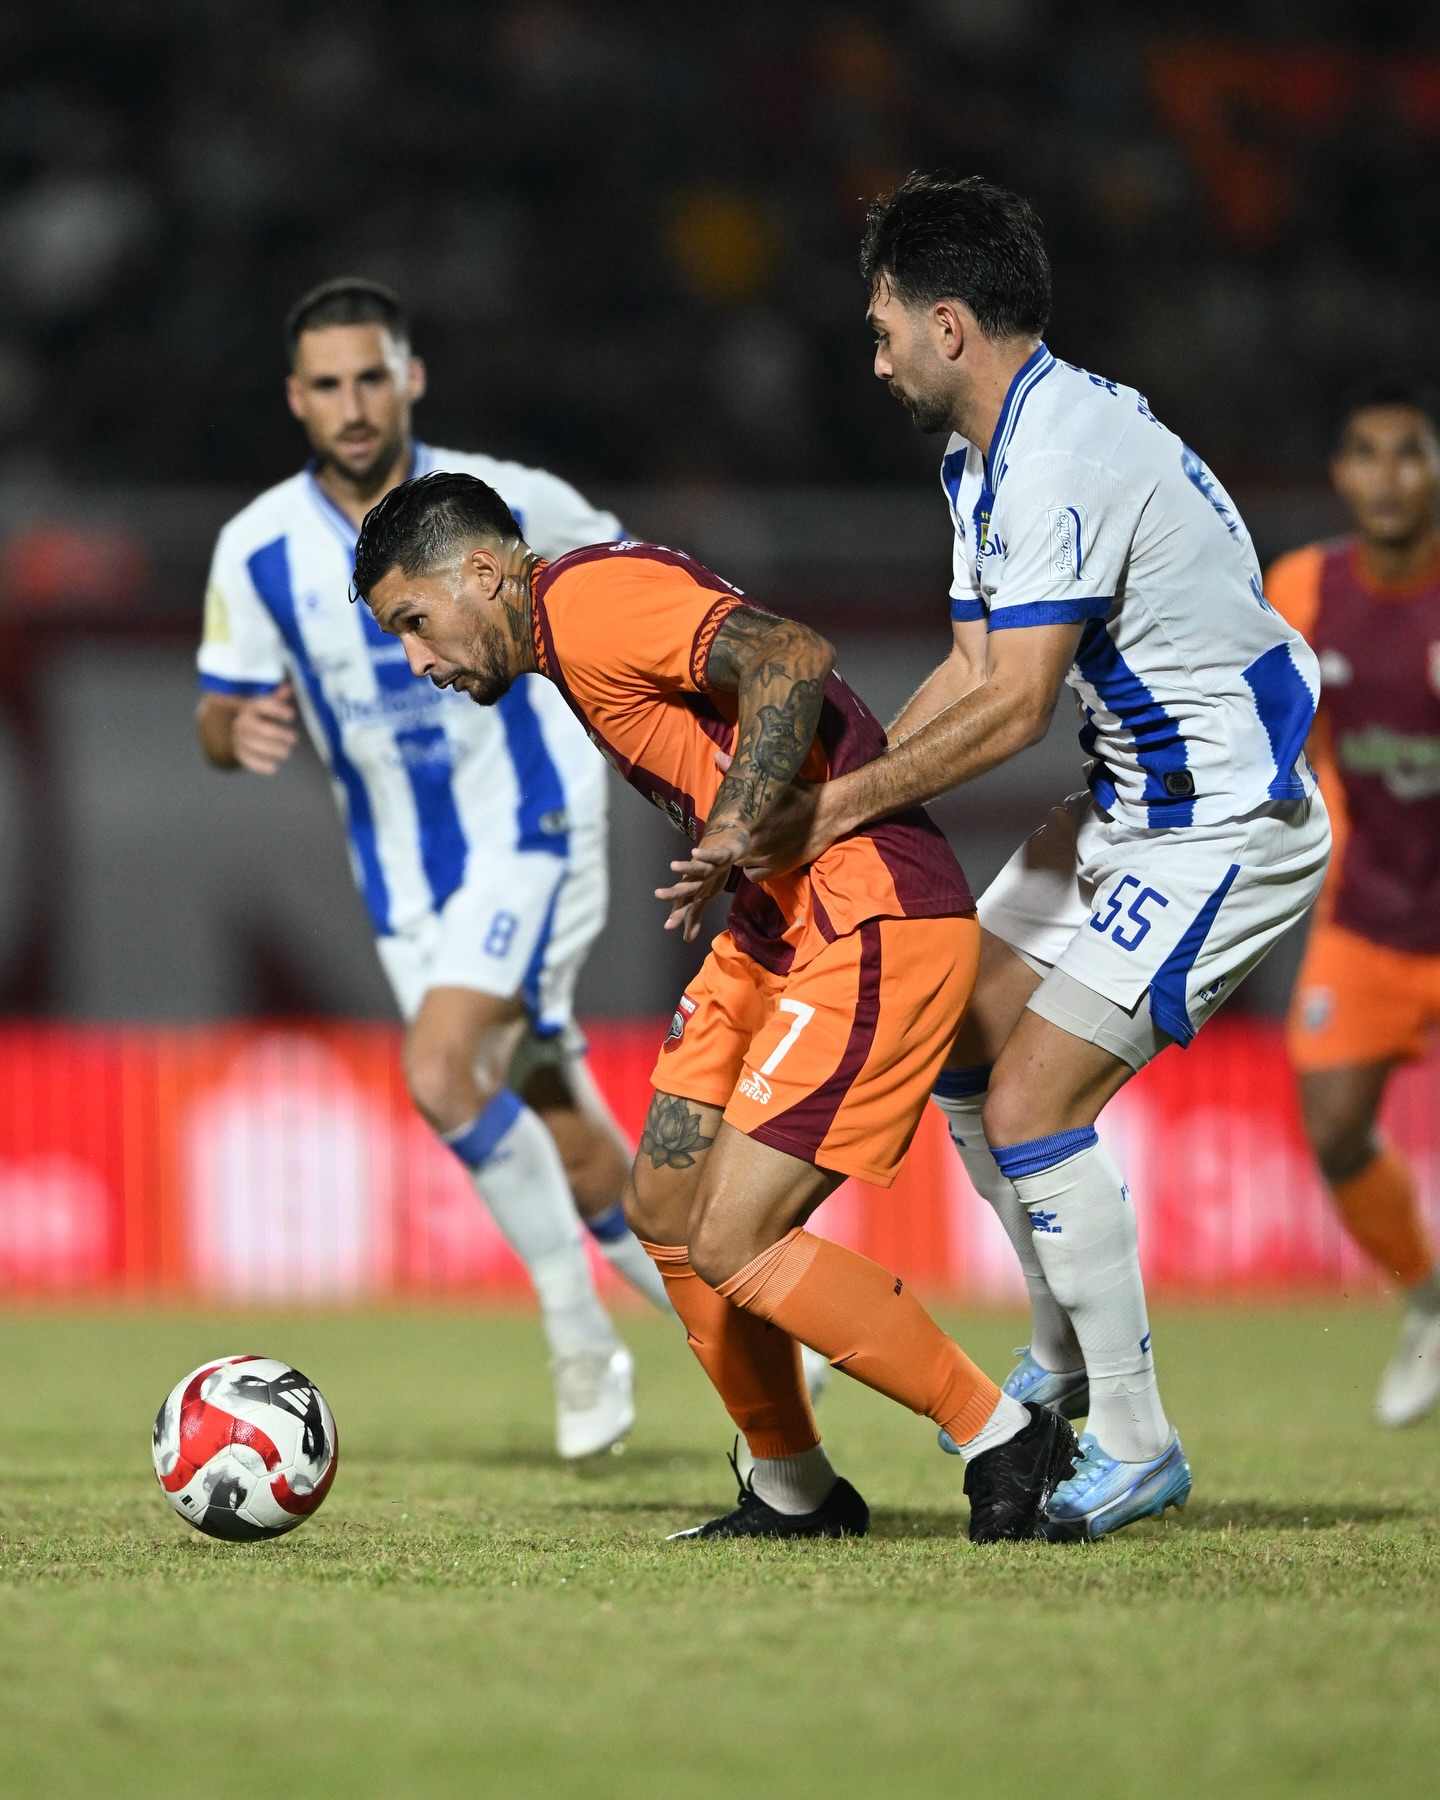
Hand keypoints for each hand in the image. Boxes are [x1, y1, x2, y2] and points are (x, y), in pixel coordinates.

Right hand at [232, 682, 298, 773]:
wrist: (237, 729)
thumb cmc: (259, 716)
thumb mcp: (266, 704)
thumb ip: (278, 698)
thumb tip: (288, 688)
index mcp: (251, 707)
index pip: (263, 706)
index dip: (277, 710)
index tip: (292, 715)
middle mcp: (243, 721)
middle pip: (258, 728)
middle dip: (277, 733)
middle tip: (294, 738)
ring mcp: (239, 737)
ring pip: (252, 744)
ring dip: (270, 749)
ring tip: (286, 753)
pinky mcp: (239, 751)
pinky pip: (246, 758)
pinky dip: (259, 765)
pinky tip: (273, 768)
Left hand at [654, 824, 749, 941]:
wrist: (726, 850)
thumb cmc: (710, 876)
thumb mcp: (704, 898)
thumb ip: (694, 917)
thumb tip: (686, 940)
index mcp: (693, 890)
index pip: (683, 904)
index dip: (677, 915)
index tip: (668, 926)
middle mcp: (697, 878)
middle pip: (685, 887)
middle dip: (673, 892)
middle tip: (658, 894)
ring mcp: (707, 866)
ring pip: (696, 868)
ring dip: (685, 867)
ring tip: (672, 866)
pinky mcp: (720, 856)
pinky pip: (713, 856)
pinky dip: (705, 854)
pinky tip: (695, 852)